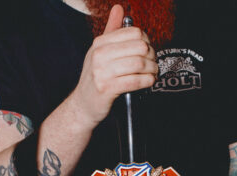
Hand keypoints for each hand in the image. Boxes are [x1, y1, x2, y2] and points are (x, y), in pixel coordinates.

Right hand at [69, 4, 157, 126]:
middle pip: (139, 46)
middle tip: (153, 63)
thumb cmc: (95, 78)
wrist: (83, 105)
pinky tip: (149, 82)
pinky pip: (135, 80)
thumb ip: (111, 30)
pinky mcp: (107, 89)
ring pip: (139, 63)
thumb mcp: (100, 51)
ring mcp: (102, 72)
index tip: (148, 51)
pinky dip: (147, 81)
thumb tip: (118, 8)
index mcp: (100, 43)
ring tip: (153, 73)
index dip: (147, 41)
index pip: (133, 33)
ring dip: (152, 69)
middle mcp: (99, 55)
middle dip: (152, 56)